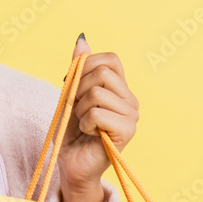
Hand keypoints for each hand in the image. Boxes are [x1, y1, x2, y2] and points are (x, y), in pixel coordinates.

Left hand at [57, 34, 139, 201]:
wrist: (72, 162)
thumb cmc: (72, 130)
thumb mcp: (70, 94)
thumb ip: (78, 68)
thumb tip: (82, 39)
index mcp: (120, 88)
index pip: (110, 59)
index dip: (86, 67)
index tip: (74, 87)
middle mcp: (130, 100)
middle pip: (102, 74)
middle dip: (78, 90)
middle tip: (78, 109)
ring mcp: (131, 116)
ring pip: (97, 93)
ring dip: (80, 109)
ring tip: (84, 123)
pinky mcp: (127, 131)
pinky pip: (97, 114)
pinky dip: (84, 123)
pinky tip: (89, 134)